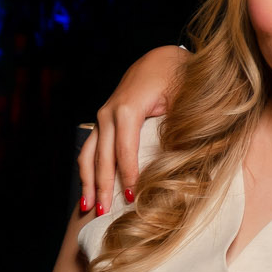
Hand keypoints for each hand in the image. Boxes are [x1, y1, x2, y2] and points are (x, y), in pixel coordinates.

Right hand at [77, 45, 187, 213]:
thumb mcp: (184, 99)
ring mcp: (102, 117)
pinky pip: (90, 148)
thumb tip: (178, 157)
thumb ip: (178, 125)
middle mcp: (108, 113)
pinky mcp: (102, 120)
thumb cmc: (178, 77)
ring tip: (89, 207)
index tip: (132, 196)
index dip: (127, 174)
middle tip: (103, 212)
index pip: (125, 149)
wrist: (161, 59)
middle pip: (101, 156)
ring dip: (88, 182)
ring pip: (88, 154)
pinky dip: (87, 169)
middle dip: (102, 185)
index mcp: (128, 108)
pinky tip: (89, 188)